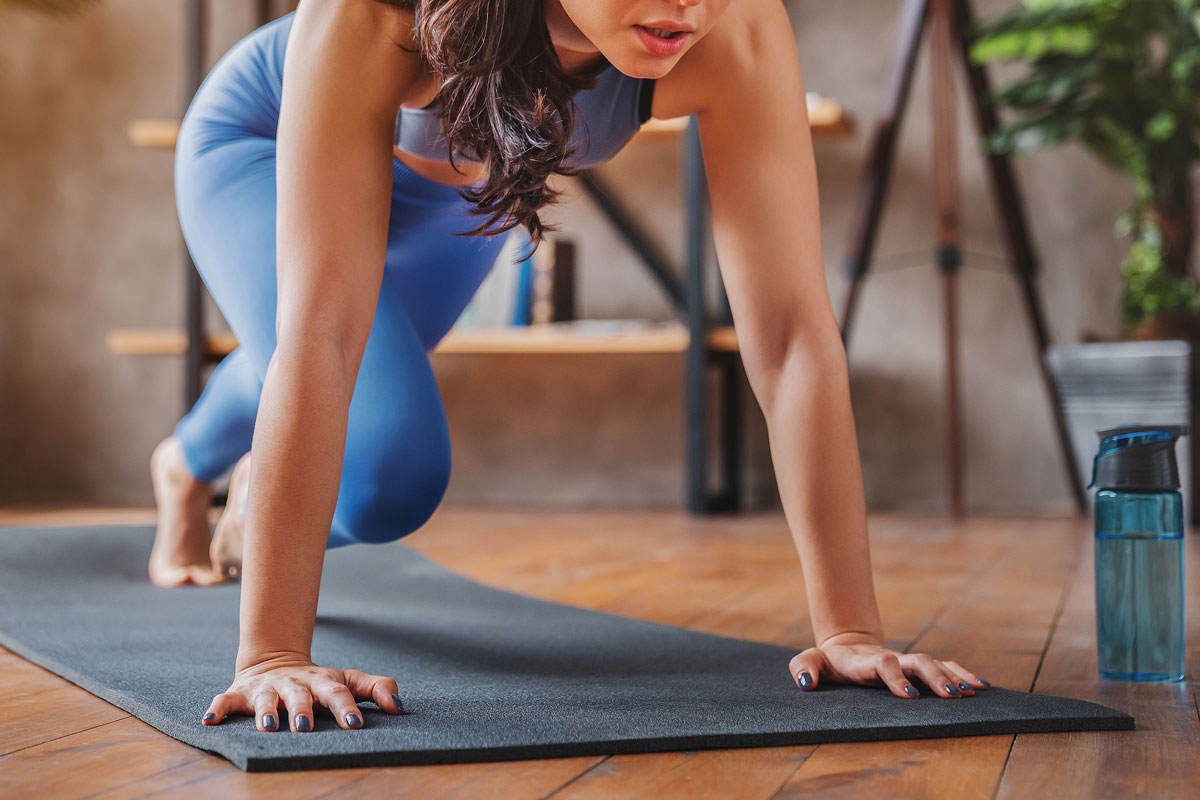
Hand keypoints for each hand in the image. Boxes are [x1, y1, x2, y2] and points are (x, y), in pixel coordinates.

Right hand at [201, 651, 405, 730]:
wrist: (276, 661)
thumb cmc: (320, 682)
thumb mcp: (348, 680)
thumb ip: (376, 689)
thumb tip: (400, 708)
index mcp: (322, 682)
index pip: (337, 693)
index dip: (346, 708)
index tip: (356, 725)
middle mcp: (294, 683)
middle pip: (299, 696)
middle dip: (302, 710)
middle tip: (305, 727)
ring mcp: (266, 688)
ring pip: (265, 699)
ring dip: (265, 712)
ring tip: (267, 727)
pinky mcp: (240, 694)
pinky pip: (225, 700)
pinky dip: (217, 708)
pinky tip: (210, 720)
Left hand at [788, 632, 991, 698]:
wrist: (846, 648)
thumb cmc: (828, 662)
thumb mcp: (809, 660)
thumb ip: (803, 666)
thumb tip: (805, 681)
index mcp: (865, 661)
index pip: (882, 666)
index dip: (895, 678)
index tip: (909, 696)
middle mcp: (891, 659)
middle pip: (917, 662)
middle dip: (934, 677)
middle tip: (952, 696)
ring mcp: (906, 661)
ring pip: (934, 664)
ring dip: (953, 676)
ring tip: (974, 691)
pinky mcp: (917, 667)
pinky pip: (944, 667)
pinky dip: (962, 674)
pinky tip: (982, 687)